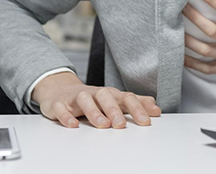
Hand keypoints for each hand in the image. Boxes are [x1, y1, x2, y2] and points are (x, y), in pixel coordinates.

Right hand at [32, 72, 161, 128]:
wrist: (61, 90)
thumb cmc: (93, 98)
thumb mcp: (115, 99)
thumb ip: (136, 104)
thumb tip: (156, 109)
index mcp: (110, 94)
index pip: (126, 98)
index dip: (137, 108)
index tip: (146, 121)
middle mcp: (95, 93)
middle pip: (106, 96)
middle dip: (114, 110)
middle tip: (121, 125)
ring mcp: (76, 97)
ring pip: (85, 100)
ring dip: (94, 112)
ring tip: (102, 125)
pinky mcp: (59, 104)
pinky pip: (62, 108)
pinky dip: (66, 116)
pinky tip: (73, 125)